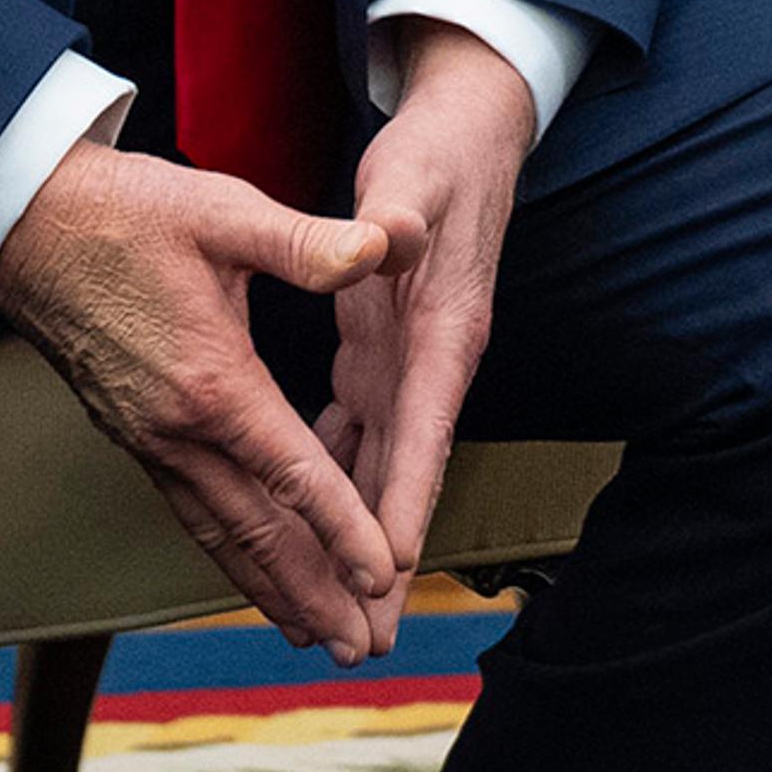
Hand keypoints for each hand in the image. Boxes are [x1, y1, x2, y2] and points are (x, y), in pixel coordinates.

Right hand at [0, 143, 399, 661]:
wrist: (28, 225)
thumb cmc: (132, 212)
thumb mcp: (227, 213)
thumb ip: (308, 241)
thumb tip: (381, 247)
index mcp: (211, 383)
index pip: (291, 473)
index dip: (342, 526)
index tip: (383, 575)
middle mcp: (177, 430)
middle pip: (256, 531)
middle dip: (312, 591)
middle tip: (360, 646)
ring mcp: (150, 440)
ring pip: (220, 534)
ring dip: (271, 588)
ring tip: (316, 634)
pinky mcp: (137, 436)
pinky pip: (194, 512)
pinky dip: (231, 553)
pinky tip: (256, 572)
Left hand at [323, 22, 535, 639]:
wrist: (468, 133)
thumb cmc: (438, 156)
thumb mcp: (416, 176)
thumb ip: (401, 213)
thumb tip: (393, 234)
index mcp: (443, 327)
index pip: (425, 425)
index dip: (407, 495)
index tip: (392, 563)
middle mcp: (432, 361)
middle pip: (406, 474)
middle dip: (384, 557)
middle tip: (365, 638)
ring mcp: (408, 363)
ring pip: (380, 468)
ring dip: (359, 539)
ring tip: (339, 615)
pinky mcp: (383, 354)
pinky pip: (356, 435)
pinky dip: (335, 485)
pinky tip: (304, 523)